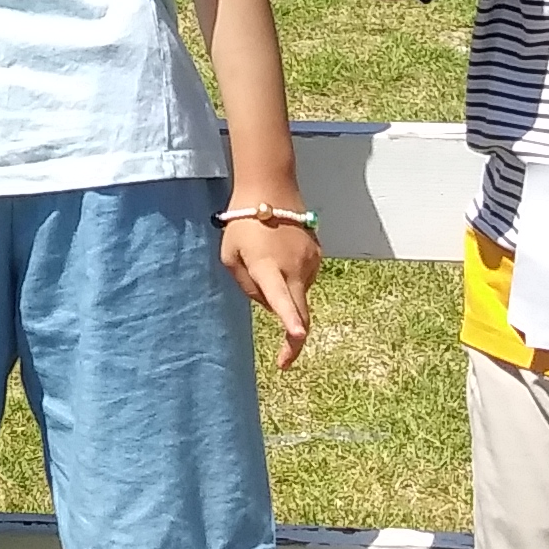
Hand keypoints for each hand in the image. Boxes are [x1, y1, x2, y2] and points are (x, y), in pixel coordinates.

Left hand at [221, 212, 321, 367]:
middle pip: (301, 313)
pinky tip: (279, 257)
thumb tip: (269, 303)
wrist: (270, 188)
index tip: (297, 338)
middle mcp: (294, 268)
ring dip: (284, 294)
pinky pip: (304, 279)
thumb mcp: (230, 256)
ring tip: (264, 265)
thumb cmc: (243, 223)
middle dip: (294, 338)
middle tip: (283, 360)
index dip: (289, 322)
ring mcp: (310, 262)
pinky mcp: (318, 255)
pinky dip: (292, 279)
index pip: (281, 300)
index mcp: (268, 269)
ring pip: (299, 294)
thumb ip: (247, 285)